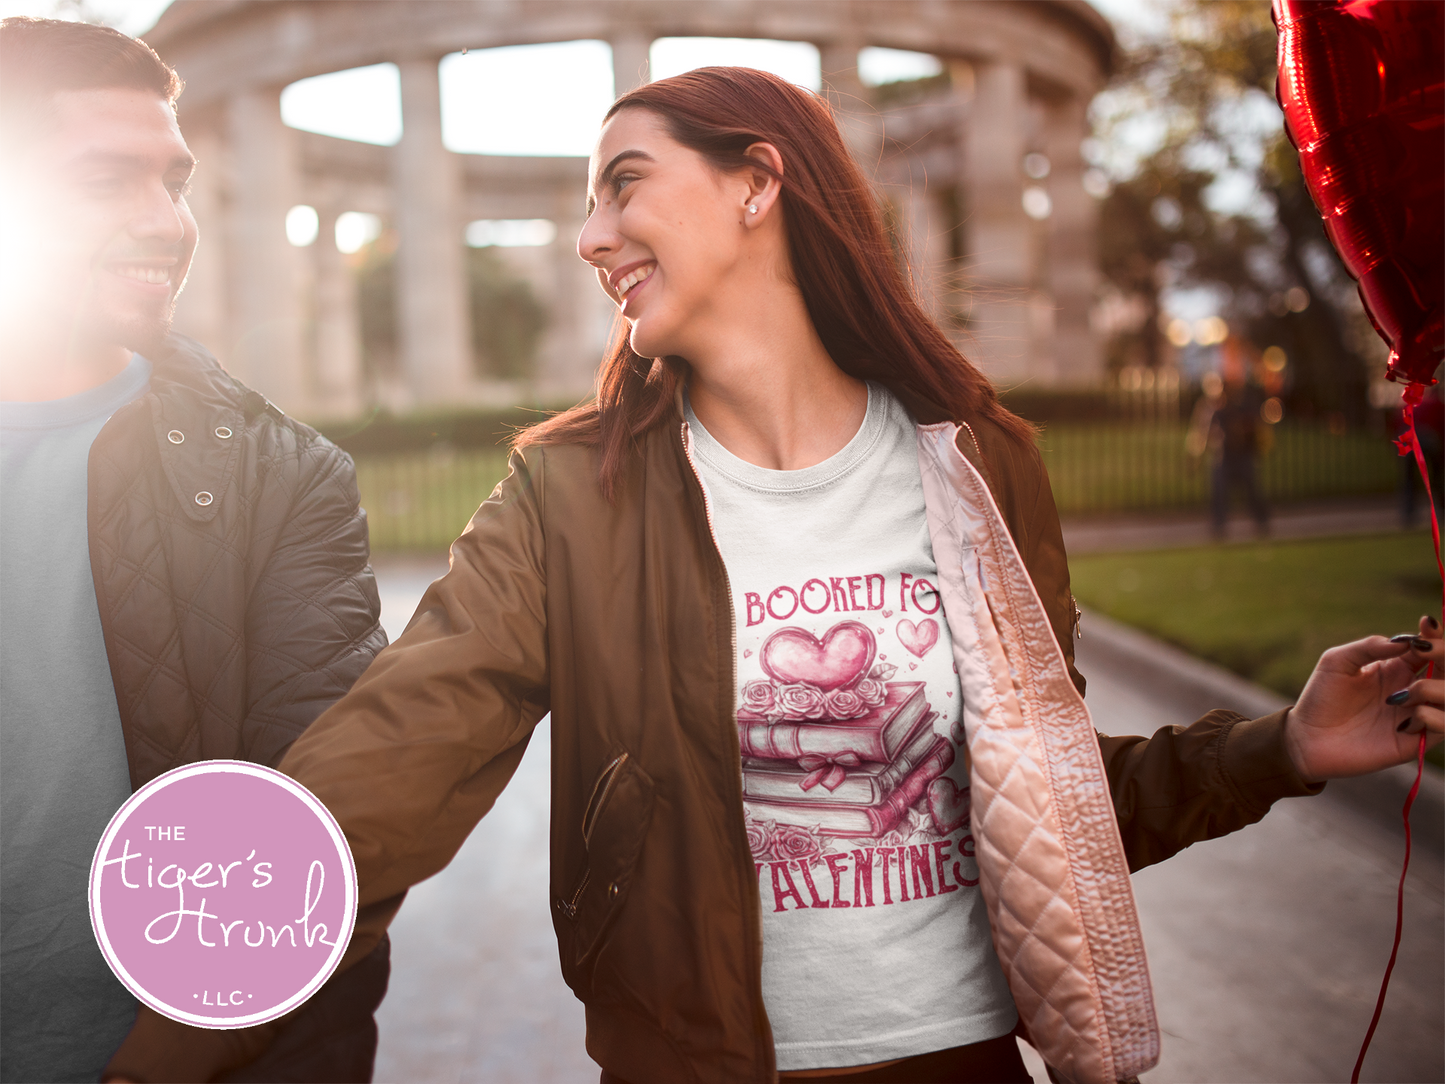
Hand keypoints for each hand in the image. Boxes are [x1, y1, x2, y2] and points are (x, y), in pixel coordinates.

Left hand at [1286, 615, 1442, 782]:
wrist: (1308, 738)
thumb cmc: (1320, 698)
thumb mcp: (1338, 662)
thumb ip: (1370, 647)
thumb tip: (1406, 641)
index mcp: (1397, 668)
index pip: (1430, 648)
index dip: (1435, 635)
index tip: (1426, 624)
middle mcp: (1413, 689)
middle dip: (1444, 655)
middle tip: (1424, 652)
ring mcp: (1416, 715)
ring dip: (1434, 689)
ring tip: (1399, 697)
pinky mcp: (1416, 741)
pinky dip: (1432, 717)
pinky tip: (1406, 720)